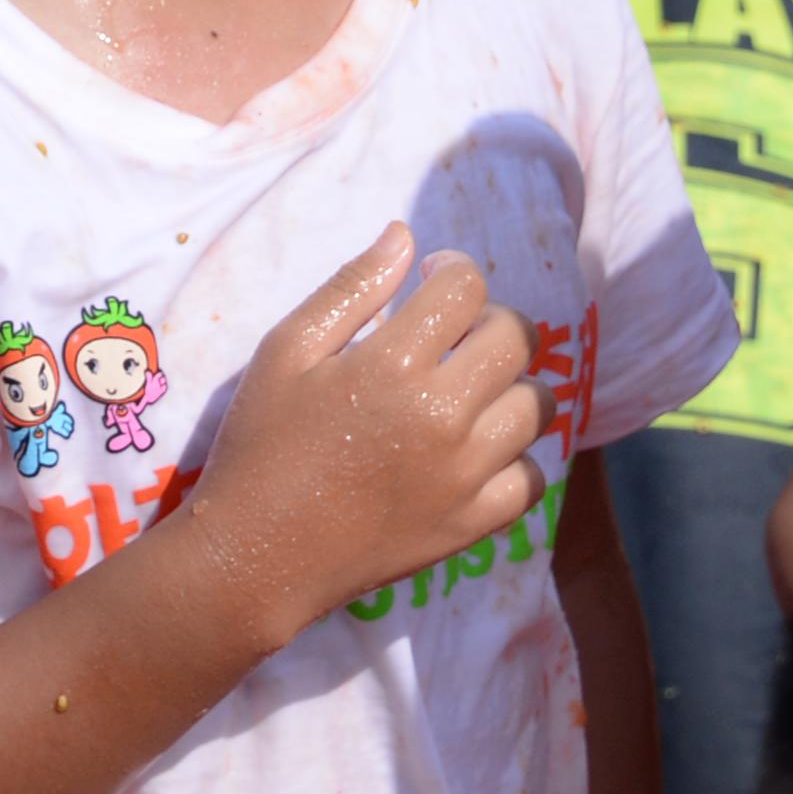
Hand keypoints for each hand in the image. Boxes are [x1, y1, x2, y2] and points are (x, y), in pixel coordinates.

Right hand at [177, 221, 548, 644]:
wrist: (256, 556)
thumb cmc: (260, 445)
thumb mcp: (285, 352)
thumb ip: (350, 289)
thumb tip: (405, 237)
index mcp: (393, 364)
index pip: (465, 288)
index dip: (451, 271)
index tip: (431, 281)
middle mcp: (443, 416)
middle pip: (515, 339)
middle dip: (489, 319)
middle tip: (452, 334)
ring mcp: (464, 476)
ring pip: (536, 406)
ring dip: (509, 385)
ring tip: (468, 391)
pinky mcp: (470, 526)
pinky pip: (529, 479)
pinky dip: (514, 458)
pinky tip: (476, 450)